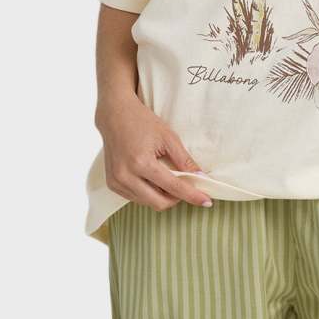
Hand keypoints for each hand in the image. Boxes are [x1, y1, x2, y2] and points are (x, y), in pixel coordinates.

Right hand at [97, 93, 212, 208]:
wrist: (114, 116)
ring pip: (148, 203)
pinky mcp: (112, 184)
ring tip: (166, 178)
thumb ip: (185, 161)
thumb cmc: (142, 122)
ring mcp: (116, 182)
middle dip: (176, 199)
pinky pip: (136, 198)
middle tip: (185, 187)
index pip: (173, 187)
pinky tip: (151, 179)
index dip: (192, 196)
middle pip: (159, 203)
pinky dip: (148, 193)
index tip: (206, 202)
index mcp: (141, 162)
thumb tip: (201, 178)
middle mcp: (126, 175)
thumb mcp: (168, 138)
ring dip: (162, 196)